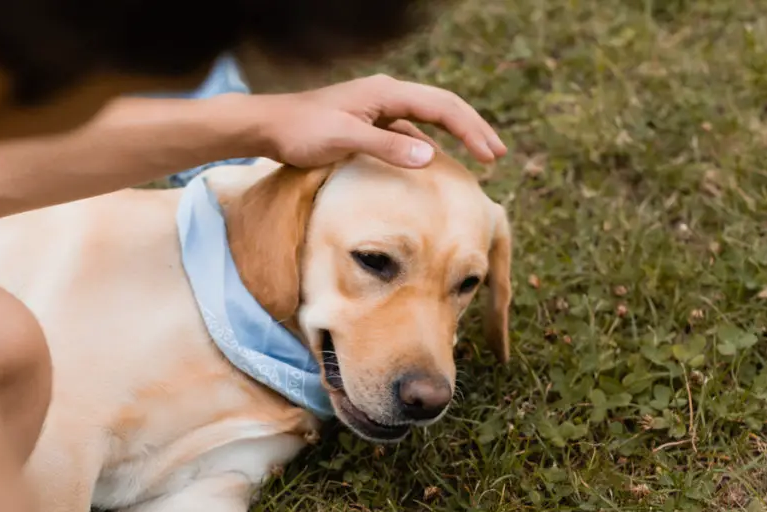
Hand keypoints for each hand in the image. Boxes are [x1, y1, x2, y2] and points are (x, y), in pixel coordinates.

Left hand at [256, 74, 506, 168]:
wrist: (267, 127)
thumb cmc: (301, 132)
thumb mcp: (344, 140)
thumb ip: (386, 146)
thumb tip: (430, 156)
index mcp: (386, 93)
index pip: (442, 106)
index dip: (471, 130)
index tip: (491, 155)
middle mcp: (387, 95)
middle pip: (442, 107)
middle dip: (473, 130)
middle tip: (499, 155)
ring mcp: (378, 109)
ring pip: (429, 118)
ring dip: (456, 136)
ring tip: (480, 156)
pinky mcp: (369, 124)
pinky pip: (410, 131)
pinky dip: (431, 144)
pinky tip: (437, 162)